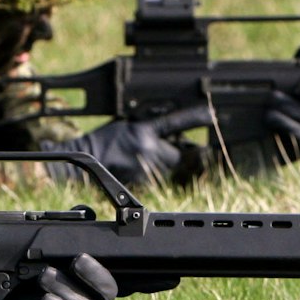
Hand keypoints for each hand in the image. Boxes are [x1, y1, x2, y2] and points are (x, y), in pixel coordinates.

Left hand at [0, 254, 118, 299]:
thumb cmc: (15, 297)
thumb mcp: (28, 272)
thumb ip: (43, 259)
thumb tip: (50, 241)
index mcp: (82, 286)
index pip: (102, 276)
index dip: (98, 266)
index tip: (83, 253)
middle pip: (105, 292)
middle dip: (94, 275)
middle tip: (77, 260)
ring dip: (67, 290)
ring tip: (44, 276)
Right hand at [48, 103, 218, 187]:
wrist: (87, 163)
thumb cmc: (104, 140)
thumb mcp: (127, 124)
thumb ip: (149, 126)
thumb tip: (170, 129)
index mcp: (143, 132)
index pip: (175, 122)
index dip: (195, 118)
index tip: (212, 115)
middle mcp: (149, 151)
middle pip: (178, 154)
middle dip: (174, 152)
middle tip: (157, 149)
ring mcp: (148, 170)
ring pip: (169, 168)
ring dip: (162, 163)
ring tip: (140, 158)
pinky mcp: (145, 184)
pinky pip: (158, 179)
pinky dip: (152, 174)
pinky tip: (136, 169)